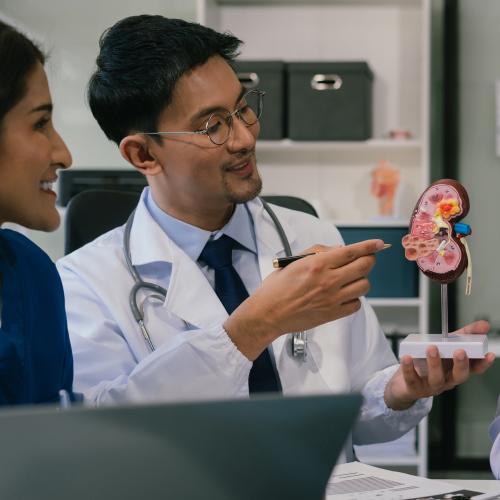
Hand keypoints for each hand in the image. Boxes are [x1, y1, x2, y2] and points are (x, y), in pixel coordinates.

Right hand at [224, 239, 384, 359]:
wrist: (268, 313)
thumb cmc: (276, 288)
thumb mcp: (294, 262)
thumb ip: (317, 253)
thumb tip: (338, 250)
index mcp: (318, 264)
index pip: (352, 252)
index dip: (369, 246)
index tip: (378, 244)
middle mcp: (328, 280)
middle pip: (364, 267)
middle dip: (369, 260)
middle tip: (366, 259)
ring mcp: (333, 299)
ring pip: (364, 286)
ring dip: (362, 279)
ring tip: (351, 279)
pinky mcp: (333, 314)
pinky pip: (356, 305)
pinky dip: (354, 299)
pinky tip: (345, 295)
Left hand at [384, 320, 495, 409]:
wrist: (405, 383)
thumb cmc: (428, 363)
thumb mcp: (445, 346)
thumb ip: (464, 335)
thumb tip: (484, 324)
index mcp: (455, 370)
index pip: (473, 370)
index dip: (482, 364)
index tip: (489, 354)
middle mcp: (446, 380)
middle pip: (458, 376)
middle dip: (461, 365)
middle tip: (459, 351)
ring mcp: (431, 386)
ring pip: (436, 378)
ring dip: (435, 363)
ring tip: (431, 348)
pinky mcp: (414, 387)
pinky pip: (412, 379)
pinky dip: (409, 368)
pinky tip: (407, 357)